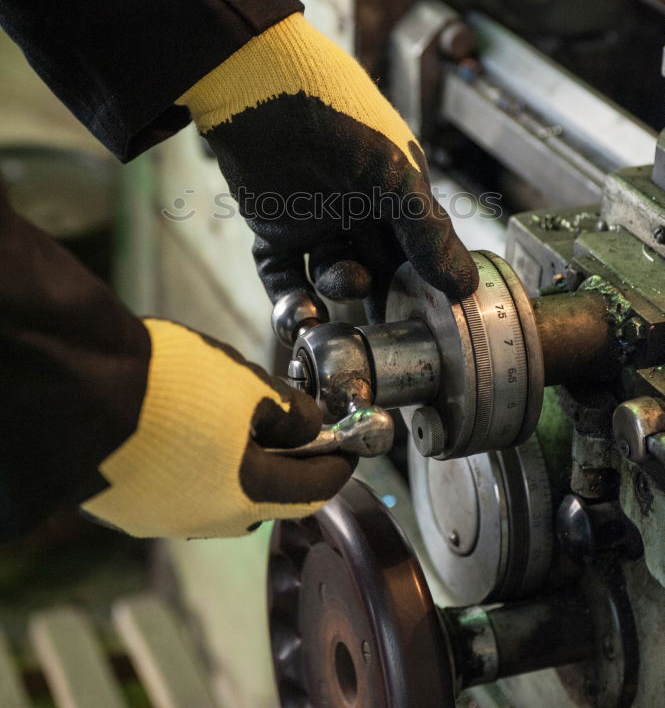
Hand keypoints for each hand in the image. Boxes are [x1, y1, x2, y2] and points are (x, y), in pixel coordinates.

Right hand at [81, 320, 354, 537]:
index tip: (350, 448)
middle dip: (282, 463)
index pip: (313, 490)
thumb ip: (289, 413)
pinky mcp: (126, 509)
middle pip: (264, 496)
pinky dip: (191, 466)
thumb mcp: (248, 385)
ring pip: (216, 495)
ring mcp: (162, 519)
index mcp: (248, 495)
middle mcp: (207, 521)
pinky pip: (175, 491)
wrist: (80, 391)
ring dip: (233, 466)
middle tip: (286, 425)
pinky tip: (181, 431)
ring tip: (226, 419)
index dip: (338, 464)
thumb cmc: (171, 386)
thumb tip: (309, 427)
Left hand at [180, 13, 477, 322]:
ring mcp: (316, 217)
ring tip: (343, 285)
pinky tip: (301, 315)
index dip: (425, 281)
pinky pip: (283, 274)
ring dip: (338, 291)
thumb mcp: (397, 179)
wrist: (261, 89)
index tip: (431, 317)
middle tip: (387, 321)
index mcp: (397, 189)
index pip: (419, 247)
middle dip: (382, 295)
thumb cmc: (340, 120)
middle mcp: (359, 205)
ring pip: (331, 274)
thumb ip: (429, 235)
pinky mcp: (274, 226)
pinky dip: (290, 299)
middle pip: (376, 266)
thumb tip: (464, 287)